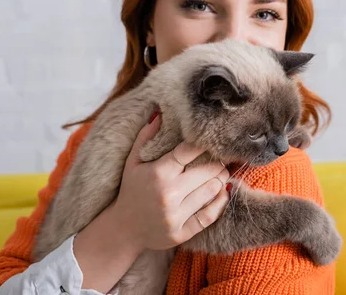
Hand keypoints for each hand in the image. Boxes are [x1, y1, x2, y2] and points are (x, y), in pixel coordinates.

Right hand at [109, 110, 229, 251]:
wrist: (123, 229)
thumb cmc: (131, 190)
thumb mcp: (133, 162)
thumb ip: (146, 137)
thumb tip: (159, 111)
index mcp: (158, 172)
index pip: (190, 150)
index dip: (204, 144)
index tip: (211, 141)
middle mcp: (168, 194)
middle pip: (208, 170)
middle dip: (218, 162)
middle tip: (221, 158)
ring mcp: (175, 215)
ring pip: (213, 189)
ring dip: (220, 179)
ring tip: (220, 173)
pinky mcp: (181, 233)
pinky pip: (211, 215)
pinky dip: (221, 201)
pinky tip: (222, 192)